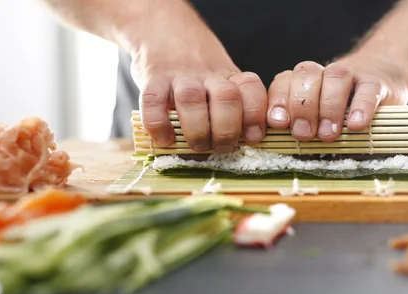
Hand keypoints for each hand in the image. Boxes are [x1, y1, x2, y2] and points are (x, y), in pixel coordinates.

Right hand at [133, 50, 267, 152]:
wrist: (164, 31)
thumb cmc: (198, 74)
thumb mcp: (223, 82)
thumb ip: (235, 110)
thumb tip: (245, 149)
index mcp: (231, 77)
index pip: (251, 88)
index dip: (255, 114)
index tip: (252, 137)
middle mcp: (209, 74)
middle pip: (226, 98)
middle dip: (226, 130)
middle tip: (221, 148)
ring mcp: (180, 74)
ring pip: (192, 99)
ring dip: (197, 130)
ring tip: (197, 146)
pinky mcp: (152, 77)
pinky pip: (153, 101)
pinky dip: (159, 125)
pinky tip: (166, 139)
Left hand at [266, 54, 407, 141]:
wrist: (380, 85)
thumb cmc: (341, 115)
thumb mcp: (318, 123)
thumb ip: (304, 132)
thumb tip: (285, 152)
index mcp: (302, 83)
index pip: (283, 81)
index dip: (278, 101)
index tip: (279, 124)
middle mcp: (323, 75)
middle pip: (307, 74)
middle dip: (303, 106)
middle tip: (305, 134)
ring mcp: (349, 75)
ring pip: (336, 75)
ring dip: (329, 106)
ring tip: (329, 134)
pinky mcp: (375, 81)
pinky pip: (367, 87)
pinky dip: (362, 106)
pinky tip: (356, 125)